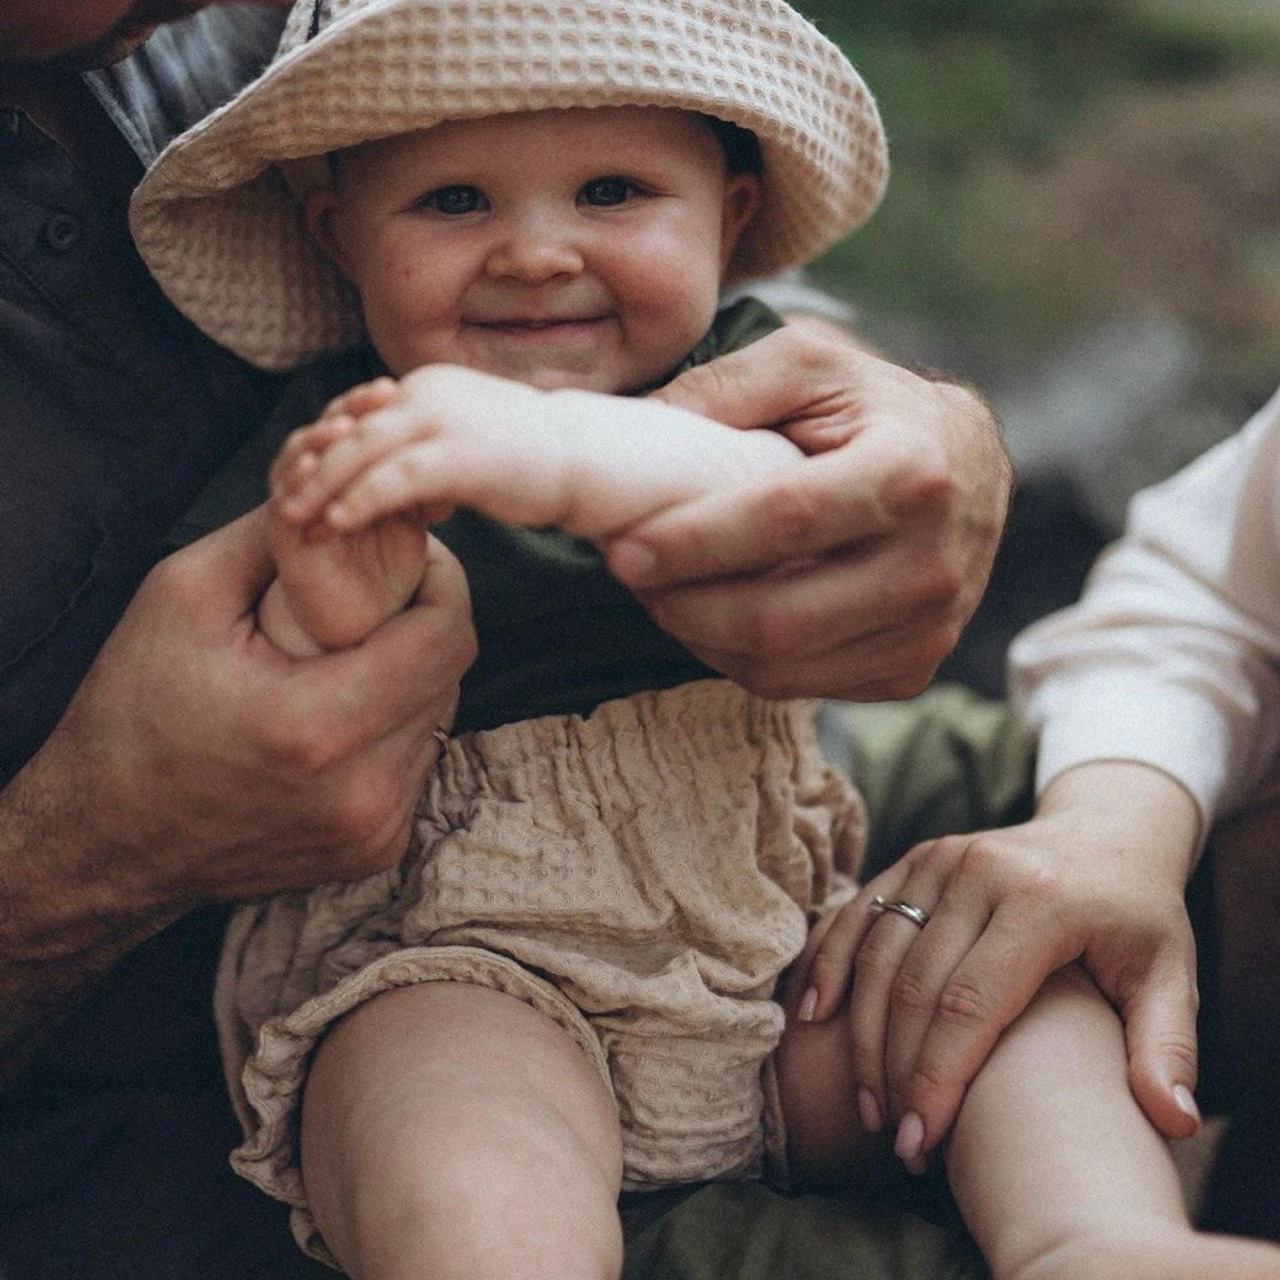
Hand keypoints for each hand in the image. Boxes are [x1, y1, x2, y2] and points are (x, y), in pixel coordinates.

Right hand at [0, 506, 475, 1074]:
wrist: (103, 844)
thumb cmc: (130, 715)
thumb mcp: (183, 596)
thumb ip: (279, 537)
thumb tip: (349, 498)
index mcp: (319, 728)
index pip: (446, 635)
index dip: (440, 581)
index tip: (411, 555)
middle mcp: (364, 791)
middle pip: (449, 675)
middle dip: (421, 623)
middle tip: (375, 596)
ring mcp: (375, 831)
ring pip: (438, 719)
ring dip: (408, 677)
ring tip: (347, 658)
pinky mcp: (375, 851)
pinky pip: (414, 763)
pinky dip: (390, 728)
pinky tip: (337, 716)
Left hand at [271, 364, 799, 541]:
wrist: (602, 462)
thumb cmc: (542, 464)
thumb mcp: (476, 449)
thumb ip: (433, 456)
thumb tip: (406, 493)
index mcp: (430, 383)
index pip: (359, 412)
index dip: (323, 447)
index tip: (295, 480)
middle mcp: (431, 389)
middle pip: (348, 427)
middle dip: (310, 466)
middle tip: (279, 502)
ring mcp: (447, 418)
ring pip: (361, 452)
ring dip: (322, 487)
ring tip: (294, 520)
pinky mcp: (464, 453)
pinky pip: (394, 480)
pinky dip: (357, 502)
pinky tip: (335, 529)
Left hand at [603, 316, 1012, 699]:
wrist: (966, 466)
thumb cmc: (872, 408)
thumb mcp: (805, 363)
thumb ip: (721, 386)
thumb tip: (629, 428)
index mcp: (911, 472)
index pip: (786, 521)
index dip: (696, 542)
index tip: (623, 547)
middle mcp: (933, 564)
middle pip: (779, 619)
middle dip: (683, 605)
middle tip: (628, 572)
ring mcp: (928, 628)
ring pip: (780, 668)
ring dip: (700, 637)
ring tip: (663, 589)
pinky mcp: (912, 669)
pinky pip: (799, 686)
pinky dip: (737, 659)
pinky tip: (715, 614)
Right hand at [792, 762, 1202, 1165]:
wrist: (1107, 833)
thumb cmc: (1137, 917)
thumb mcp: (1171, 975)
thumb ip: (1166, 1047)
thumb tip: (1169, 1120)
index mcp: (1044, 900)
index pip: (972, 1003)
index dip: (938, 1078)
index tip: (921, 1143)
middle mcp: (983, 869)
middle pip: (915, 984)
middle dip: (896, 1070)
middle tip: (893, 1138)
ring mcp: (942, 856)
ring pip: (878, 951)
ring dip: (861, 1031)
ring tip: (866, 1104)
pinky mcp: (916, 855)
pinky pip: (860, 912)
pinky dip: (831, 962)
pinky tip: (815, 1015)